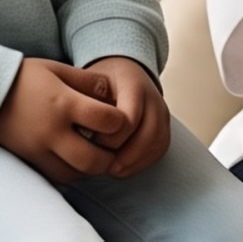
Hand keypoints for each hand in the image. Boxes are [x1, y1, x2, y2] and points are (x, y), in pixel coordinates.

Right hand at [0, 58, 126, 183]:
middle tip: (111, 144)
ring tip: (94, 150)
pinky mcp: (29, 162)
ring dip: (90, 167)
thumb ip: (87, 81)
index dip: (120, 121)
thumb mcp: (58, 68)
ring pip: (76, 175)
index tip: (118, 117)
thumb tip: (112, 94)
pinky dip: (71, 171)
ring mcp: (39, 151)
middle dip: (109, 156)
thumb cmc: (25, 77)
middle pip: (93, 160)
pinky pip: (57, 177)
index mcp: (63, 104)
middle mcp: (52, 132)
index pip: (106, 122)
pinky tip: (74, 156)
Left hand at [85, 56, 170, 177]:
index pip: (129, 119)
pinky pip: (161, 148)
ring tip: (115, 170)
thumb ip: (86, 104)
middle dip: (128, 156)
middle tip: (107, 168)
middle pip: (149, 134)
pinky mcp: (165, 124)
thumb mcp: (90, 84)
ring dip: (136, 162)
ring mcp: (161, 110)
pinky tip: (126, 167)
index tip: (95, 143)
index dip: (112, 138)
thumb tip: (77, 134)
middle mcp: (152, 96)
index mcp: (132, 83)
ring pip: (157, 143)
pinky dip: (145, 162)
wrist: (122, 72)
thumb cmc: (101, 82)